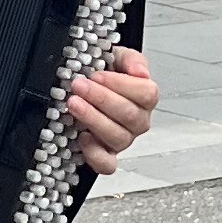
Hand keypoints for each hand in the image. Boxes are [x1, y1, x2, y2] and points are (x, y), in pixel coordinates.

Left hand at [66, 46, 157, 175]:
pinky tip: (82, 137)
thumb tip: (140, 71)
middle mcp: (137, 121)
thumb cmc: (104, 75)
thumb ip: (131, 60)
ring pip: (117, 137)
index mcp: (145, 98)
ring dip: (93, 119)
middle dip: (101, 98)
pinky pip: (107, 164)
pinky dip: (94, 153)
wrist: (87, 89)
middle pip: (130, 115)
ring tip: (74, 104)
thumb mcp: (117, 58)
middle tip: (80, 86)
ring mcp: (123, 140)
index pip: (146, 94)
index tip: (97, 75)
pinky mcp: (106, 155)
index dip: (121, 84)